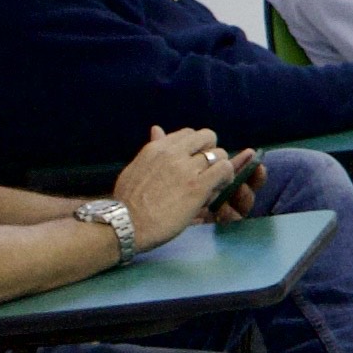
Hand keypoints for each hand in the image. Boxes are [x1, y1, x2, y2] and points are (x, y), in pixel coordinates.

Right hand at [104, 126, 232, 247]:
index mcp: (157, 148)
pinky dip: (226, 178)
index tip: (194, 161)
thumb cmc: (128, 201)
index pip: (189, 133)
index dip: (196, 146)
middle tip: (208, 171)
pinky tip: (218, 189)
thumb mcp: (137, 166)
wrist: (126, 224)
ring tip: (214, 184)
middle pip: (207, 137)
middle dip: (212, 151)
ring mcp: (187, 168)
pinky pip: (224, 170)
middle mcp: (173, 153)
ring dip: (220, 168)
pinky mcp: (198, 186)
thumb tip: (157, 128)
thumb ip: (151, 148)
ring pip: (220, 154)